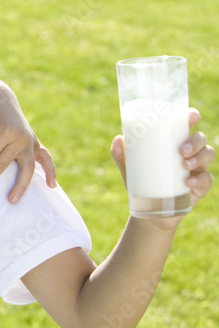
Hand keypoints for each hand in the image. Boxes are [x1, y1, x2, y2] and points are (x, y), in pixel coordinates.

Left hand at [0, 81, 55, 202]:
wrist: (0, 96)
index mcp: (4, 131)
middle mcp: (21, 137)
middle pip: (2, 165)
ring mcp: (30, 141)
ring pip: (26, 167)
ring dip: (20, 185)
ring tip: (11, 200)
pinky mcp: (34, 142)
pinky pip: (45, 158)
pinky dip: (50, 171)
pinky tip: (51, 185)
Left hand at [110, 107, 213, 226]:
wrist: (150, 211)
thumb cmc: (142, 182)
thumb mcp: (129, 167)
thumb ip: (121, 153)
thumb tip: (118, 139)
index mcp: (174, 142)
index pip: (187, 125)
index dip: (192, 117)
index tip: (191, 116)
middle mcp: (189, 152)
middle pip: (200, 138)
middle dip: (194, 141)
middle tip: (180, 150)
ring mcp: (197, 168)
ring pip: (208, 155)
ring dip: (199, 157)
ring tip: (184, 165)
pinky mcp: (201, 185)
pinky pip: (207, 179)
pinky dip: (199, 178)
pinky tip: (188, 182)